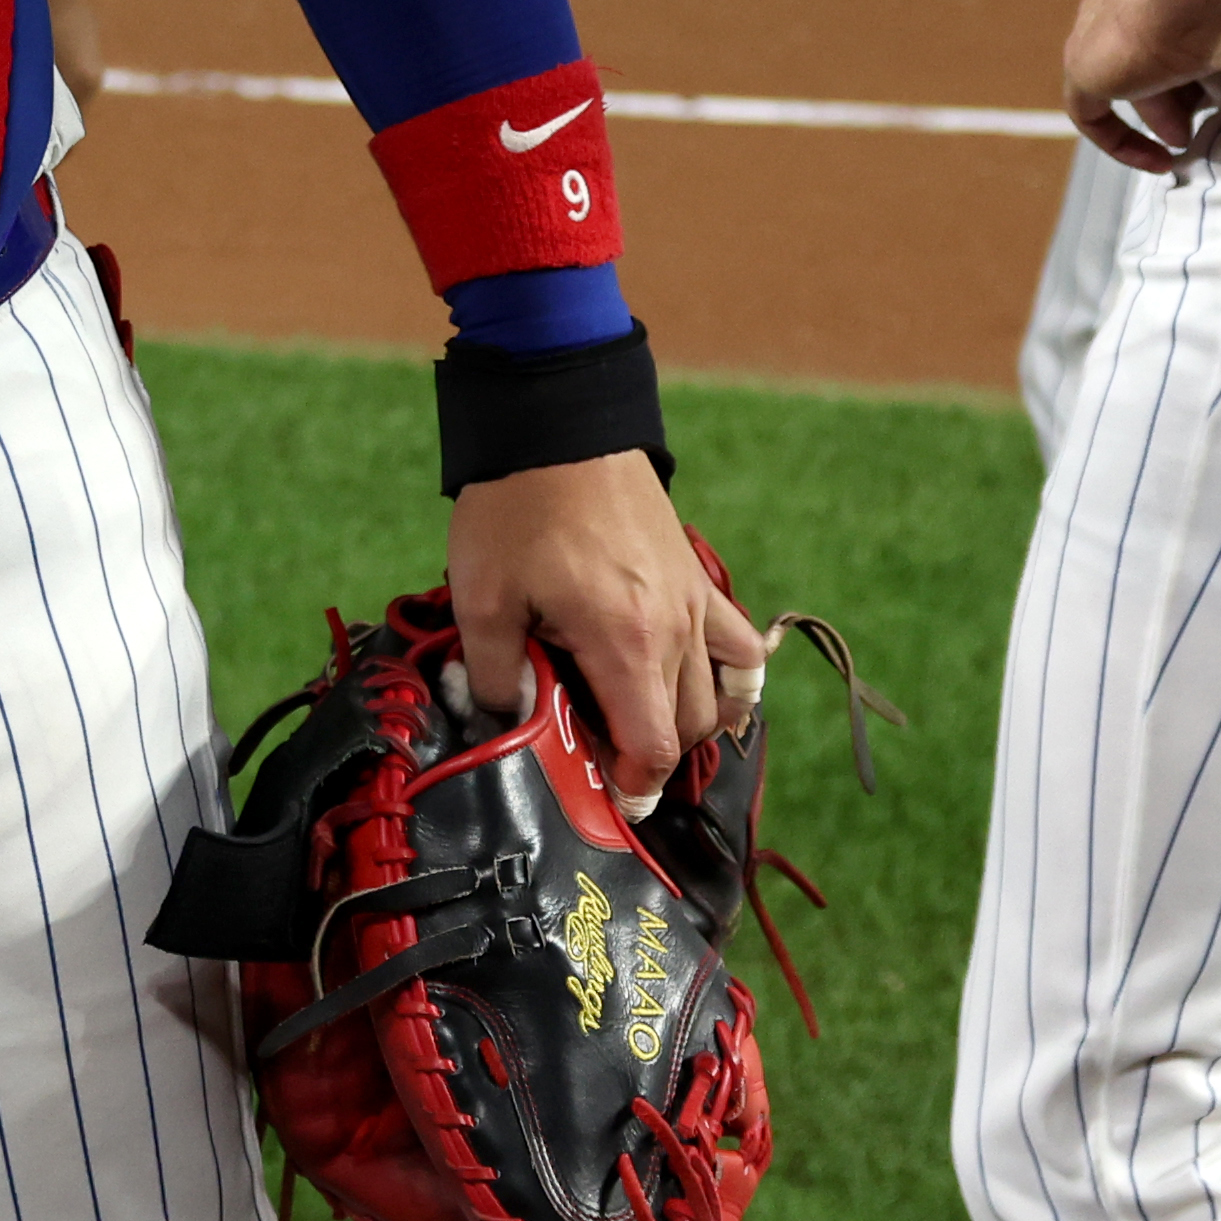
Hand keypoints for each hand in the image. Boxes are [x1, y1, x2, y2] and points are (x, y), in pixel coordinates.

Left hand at [447, 448, 763, 807]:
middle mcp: (677, 629)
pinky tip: (706, 687)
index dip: (635, 786)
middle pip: (689, 728)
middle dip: (652, 757)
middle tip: (604, 758)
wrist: (557, 423)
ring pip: (720, 693)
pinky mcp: (695, 575)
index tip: (607, 798)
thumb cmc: (516, 509)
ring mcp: (696, 601)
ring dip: (690, 723)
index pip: (656, 747)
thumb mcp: (481, 597)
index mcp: (626, 643)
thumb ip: (495, 676)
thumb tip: (510, 722)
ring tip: (645, 726)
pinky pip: (739, 643)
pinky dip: (733, 676)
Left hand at [1058, 0, 1220, 174]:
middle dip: (1167, 54)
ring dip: (1155, 97)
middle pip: (1133, 17)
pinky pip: (1091, 113)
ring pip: (1117, 64)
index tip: (1212, 30)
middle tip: (1207, 86)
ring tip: (1192, 128)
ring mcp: (1103, 22)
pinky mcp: (1090, 66)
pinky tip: (1162, 160)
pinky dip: (1120, 138)